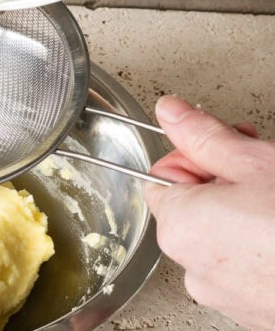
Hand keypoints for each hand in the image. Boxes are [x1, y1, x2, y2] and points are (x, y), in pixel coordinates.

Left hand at [144, 95, 274, 329]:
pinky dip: (258, 245)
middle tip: (260, 168)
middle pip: (189, 205)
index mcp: (180, 227)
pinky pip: (241, 265)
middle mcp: (192, 266)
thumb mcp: (255, 162)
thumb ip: (204, 136)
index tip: (225, 149)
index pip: (161, 176)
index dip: (194, 155)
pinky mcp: (251, 309)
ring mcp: (223, 294)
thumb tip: (170, 112)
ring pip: (217, 235)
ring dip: (241, 212)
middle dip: (221, 180)